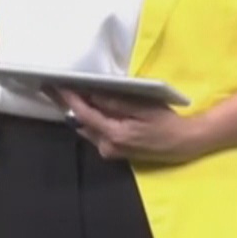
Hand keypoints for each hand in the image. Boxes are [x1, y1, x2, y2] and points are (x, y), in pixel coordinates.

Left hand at [57, 90, 205, 164]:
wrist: (185, 143)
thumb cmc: (167, 122)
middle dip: (67, 104)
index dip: (68, 99)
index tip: (53, 86)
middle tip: (51, 88)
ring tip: (65, 93)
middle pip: (80, 123)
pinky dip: (89, 119)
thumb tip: (92, 96)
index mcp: (114, 135)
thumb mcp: (143, 107)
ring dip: (77, 112)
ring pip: (86, 129)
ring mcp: (111, 151)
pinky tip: (86, 106)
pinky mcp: (115, 151)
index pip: (84, 115)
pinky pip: (96, 133)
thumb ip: (116, 103)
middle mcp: (108, 146)